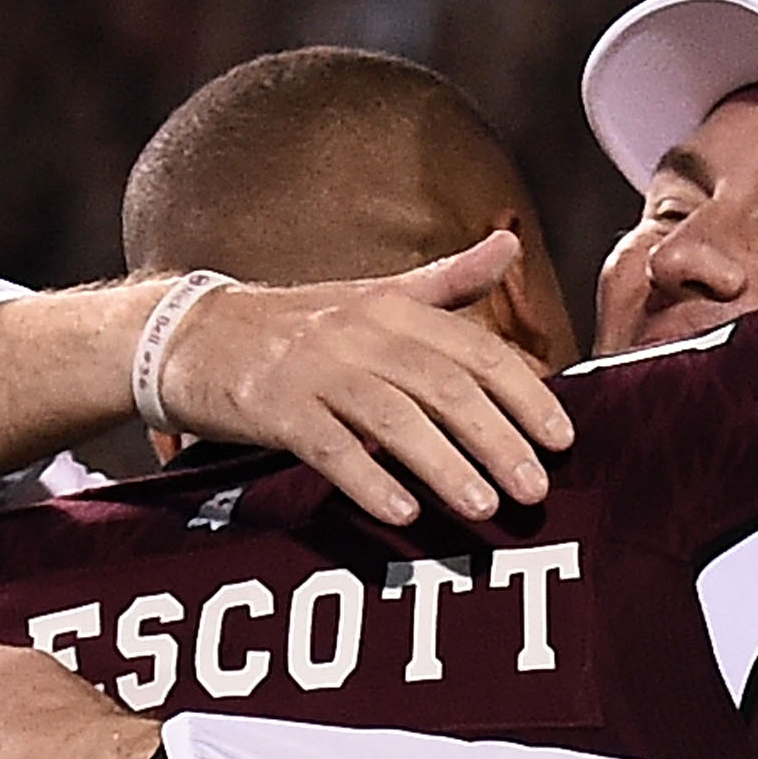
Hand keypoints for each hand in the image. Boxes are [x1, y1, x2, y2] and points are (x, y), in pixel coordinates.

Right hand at [156, 231, 574, 524]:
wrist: (192, 335)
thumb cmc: (296, 324)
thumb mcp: (373, 296)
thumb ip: (446, 284)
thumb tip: (510, 246)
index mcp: (394, 307)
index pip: (477, 352)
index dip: (526, 395)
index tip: (565, 438)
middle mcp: (361, 333)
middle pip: (446, 389)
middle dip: (499, 440)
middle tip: (537, 490)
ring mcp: (316, 370)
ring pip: (395, 420)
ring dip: (445, 466)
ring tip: (485, 507)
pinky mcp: (276, 409)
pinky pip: (331, 448)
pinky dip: (369, 481)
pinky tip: (404, 512)